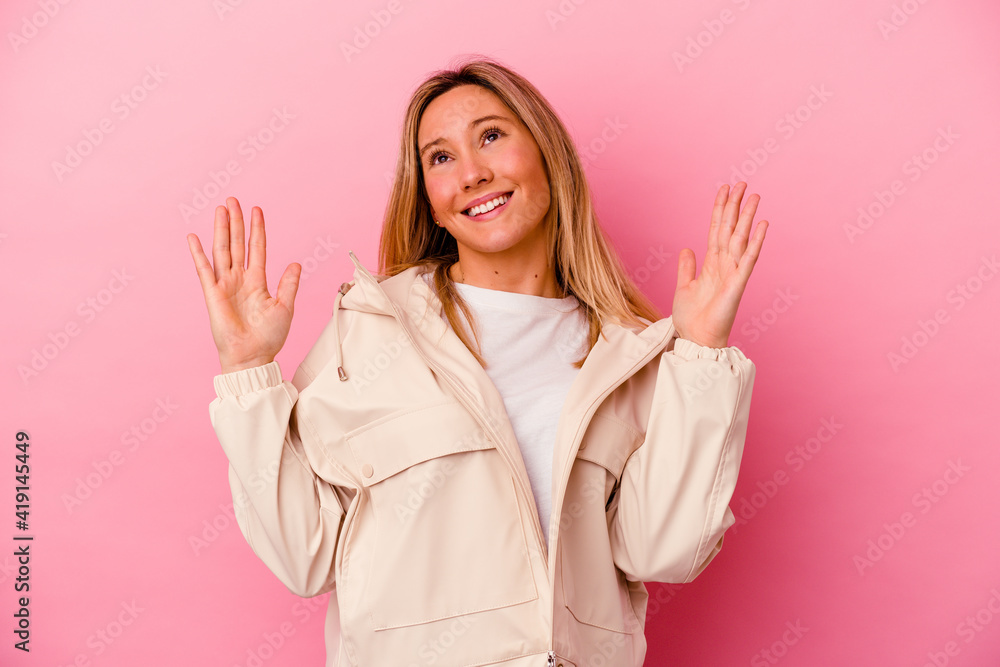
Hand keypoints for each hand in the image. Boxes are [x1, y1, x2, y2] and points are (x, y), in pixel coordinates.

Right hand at [186, 197, 301, 373]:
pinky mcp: (213, 294)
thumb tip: (295, 263)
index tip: (257, 210)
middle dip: (236, 222)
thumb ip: (289, 284)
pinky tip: (193, 237)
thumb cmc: (269, 337)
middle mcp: (240, 280)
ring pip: (223, 250)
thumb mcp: (285, 307)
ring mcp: (225, 285)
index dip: (257, 230)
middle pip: (238, 244)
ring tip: (221, 209)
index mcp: (258, 282)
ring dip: (222, 229)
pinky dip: (198, 253)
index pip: (258, 249)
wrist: (253, 356)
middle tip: (234, 200)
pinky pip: (204, 270)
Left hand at [671, 182, 767, 347]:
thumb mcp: (683, 287)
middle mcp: (724, 265)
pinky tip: (763, 225)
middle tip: (742, 183)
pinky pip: (748, 260)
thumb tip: (687, 248)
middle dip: (735, 206)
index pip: (716, 230)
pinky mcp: (737, 284)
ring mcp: (732, 273)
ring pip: (740, 239)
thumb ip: (687, 267)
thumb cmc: (691, 318)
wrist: (695, 339)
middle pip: (731, 229)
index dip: (720, 210)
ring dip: (747, 217)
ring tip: (754, 196)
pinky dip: (756, 242)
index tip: (724, 190)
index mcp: (711, 264)